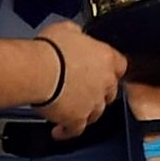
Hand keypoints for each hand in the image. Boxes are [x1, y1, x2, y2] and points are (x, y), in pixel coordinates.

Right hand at [38, 21, 122, 135]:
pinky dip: (67, 131)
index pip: (120, 65)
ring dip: (85, 111)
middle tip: (83, 89)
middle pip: (110, 91)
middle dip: (98, 91)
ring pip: (96, 112)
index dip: (110, 69)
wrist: (39, 70)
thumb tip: (75, 34)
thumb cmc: (50, 50)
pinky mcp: (77, 119)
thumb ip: (77, 34)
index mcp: (105, 58)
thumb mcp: (66, 29)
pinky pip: (75, 130)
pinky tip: (59, 130)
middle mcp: (104, 82)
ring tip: (70, 110)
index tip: (104, 71)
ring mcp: (93, 103)